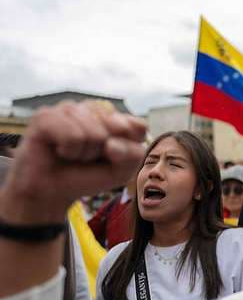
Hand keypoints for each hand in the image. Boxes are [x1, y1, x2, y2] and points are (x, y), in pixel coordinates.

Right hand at [0, 100, 145, 223]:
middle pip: (118, 129)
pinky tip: (59, 150)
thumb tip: (110, 143)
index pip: (138, 126)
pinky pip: (73, 136)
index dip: (128, 148)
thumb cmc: (87, 176)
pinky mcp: (46, 116)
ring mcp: (69, 109)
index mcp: (113, 116)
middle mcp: (92, 108)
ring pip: (95, 133)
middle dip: (106, 153)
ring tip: (72, 154)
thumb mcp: (121, 171)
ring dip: (85, 153)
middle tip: (88, 157)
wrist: (52, 191)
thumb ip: (132, 155)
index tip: (113, 157)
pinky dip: (69, 151)